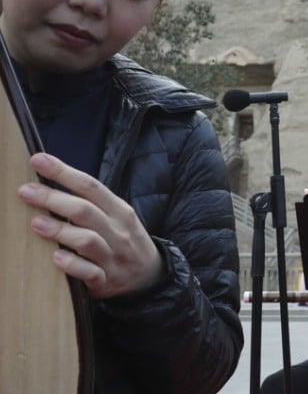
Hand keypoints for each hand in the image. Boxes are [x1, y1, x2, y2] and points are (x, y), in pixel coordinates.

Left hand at [16, 153, 163, 298]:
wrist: (150, 276)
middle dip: (54, 199)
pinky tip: (56, 258)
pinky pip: (90, 273)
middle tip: (25, 191)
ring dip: (61, 230)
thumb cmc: (124, 241)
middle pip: (85, 210)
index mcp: (119, 210)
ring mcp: (113, 256)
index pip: (90, 186)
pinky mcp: (106, 281)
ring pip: (87, 240)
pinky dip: (73, 265)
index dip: (63, 172)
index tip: (38, 160)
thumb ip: (91, 205)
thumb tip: (50, 186)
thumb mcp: (117, 218)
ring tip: (35, 223)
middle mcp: (117, 231)